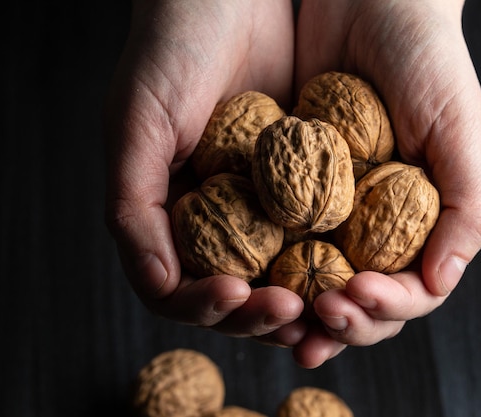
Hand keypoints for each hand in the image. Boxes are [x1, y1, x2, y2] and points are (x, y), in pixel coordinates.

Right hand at [103, 0, 306, 341]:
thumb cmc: (172, 50)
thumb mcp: (138, 124)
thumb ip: (133, 208)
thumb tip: (158, 283)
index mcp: (165, 213)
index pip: (179, 289)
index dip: (206, 305)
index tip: (238, 294)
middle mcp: (210, 217)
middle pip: (233, 293)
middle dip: (258, 313)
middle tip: (291, 310)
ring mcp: (255, 204)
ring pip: (277, 275)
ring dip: (298, 299)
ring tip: (324, 304)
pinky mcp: (297, 185)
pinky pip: (312, 235)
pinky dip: (326, 259)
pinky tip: (347, 266)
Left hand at [290, 0, 480, 366]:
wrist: (368, 1)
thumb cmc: (425, 60)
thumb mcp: (458, 128)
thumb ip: (466, 207)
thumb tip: (441, 281)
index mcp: (423, 221)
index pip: (409, 291)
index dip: (386, 307)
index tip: (355, 295)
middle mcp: (378, 226)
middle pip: (361, 300)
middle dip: (343, 320)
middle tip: (319, 315)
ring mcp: (333, 212)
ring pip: (317, 283)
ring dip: (301, 310)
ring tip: (281, 321)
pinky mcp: (290, 189)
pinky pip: (276, 239)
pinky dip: (266, 267)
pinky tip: (248, 280)